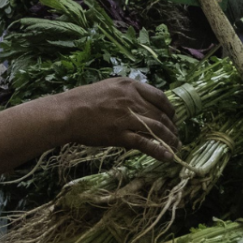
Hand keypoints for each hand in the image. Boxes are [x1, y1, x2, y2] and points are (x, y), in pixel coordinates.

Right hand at [57, 78, 179, 161]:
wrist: (67, 113)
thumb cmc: (82, 100)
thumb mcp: (108, 88)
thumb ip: (127, 94)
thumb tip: (141, 106)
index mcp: (130, 86)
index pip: (159, 96)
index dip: (169, 108)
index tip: (172, 116)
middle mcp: (132, 100)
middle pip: (161, 114)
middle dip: (171, 126)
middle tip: (175, 135)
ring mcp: (127, 117)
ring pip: (158, 128)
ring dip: (170, 139)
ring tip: (175, 146)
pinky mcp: (120, 134)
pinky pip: (145, 143)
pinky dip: (159, 151)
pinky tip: (167, 157)